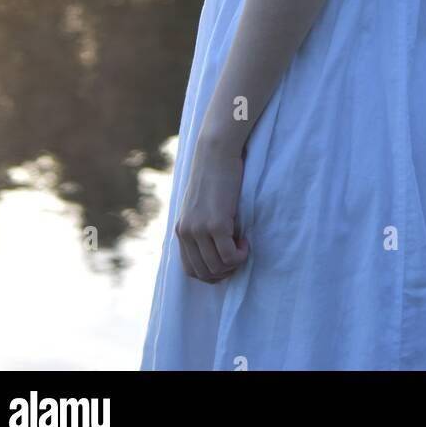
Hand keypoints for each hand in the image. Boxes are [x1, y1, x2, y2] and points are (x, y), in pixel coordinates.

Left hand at [175, 138, 250, 283]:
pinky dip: (240, 255)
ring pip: (217, 267)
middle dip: (224, 272)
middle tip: (238, 255)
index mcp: (180, 229)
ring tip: (242, 245)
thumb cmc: (214, 175)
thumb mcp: (199, 204)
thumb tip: (212, 248)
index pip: (190, 270)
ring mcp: (200, 229)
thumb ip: (199, 225)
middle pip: (204, 273)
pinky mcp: (216, 223)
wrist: (216, 152)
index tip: (226, 262)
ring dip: (234, 263)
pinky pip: (229, 256)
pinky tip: (245, 241)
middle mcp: (186, 232)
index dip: (211, 274)